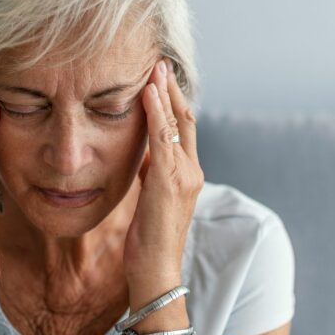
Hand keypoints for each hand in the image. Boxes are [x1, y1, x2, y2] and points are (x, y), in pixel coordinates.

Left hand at [124, 58, 202, 305]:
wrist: (156, 272)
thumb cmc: (148, 242)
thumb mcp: (149, 200)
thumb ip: (151, 175)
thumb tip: (142, 155)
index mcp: (187, 175)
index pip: (184, 130)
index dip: (173, 102)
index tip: (160, 78)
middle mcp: (192, 171)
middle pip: (186, 119)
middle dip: (173, 89)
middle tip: (160, 62)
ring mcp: (184, 176)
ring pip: (178, 124)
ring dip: (165, 93)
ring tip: (155, 67)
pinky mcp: (170, 182)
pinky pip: (164, 139)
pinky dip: (156, 113)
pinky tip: (148, 93)